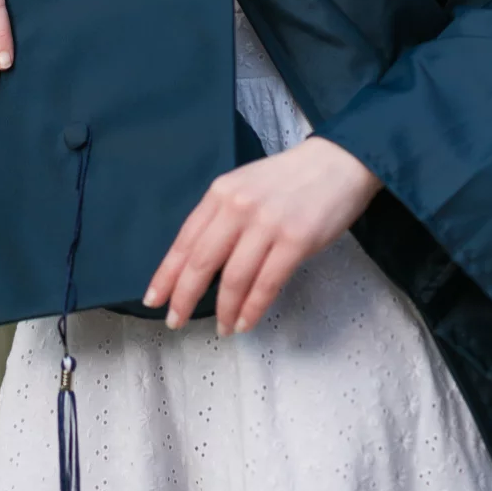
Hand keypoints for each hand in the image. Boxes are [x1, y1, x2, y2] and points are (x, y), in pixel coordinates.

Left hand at [143, 136, 382, 336]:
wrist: (339, 162)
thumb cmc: (290, 179)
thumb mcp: (245, 186)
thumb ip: (222, 217)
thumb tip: (199, 263)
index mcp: (222, 192)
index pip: (186, 239)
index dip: (167, 274)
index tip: (153, 299)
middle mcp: (239, 206)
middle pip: (203, 261)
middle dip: (185, 297)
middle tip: (175, 321)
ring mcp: (268, 224)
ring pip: (235, 278)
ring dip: (224, 309)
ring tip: (222, 327)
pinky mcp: (296, 240)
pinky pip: (267, 284)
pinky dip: (253, 309)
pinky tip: (245, 322)